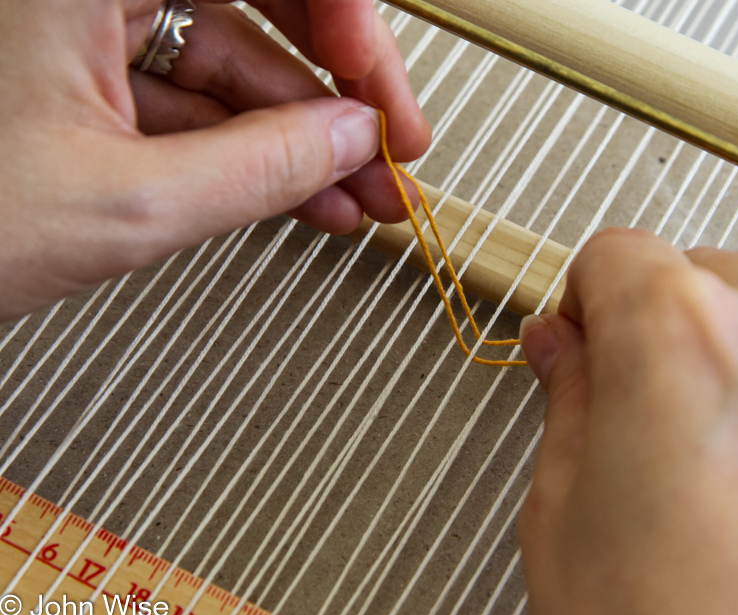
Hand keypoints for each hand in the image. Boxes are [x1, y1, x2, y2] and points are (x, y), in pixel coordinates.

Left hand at [0, 0, 430, 320]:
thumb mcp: (124, 206)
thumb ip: (261, 170)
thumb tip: (353, 143)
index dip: (344, 20)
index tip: (380, 91)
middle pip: (254, 1)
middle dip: (335, 89)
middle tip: (393, 150)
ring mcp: (78, 24)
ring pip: (228, 60)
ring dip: (301, 135)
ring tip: (359, 197)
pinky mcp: (77, 73)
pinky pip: (189, 99)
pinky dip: (249, 151)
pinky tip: (304, 195)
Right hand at [518, 229, 737, 614]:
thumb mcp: (563, 512)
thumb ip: (567, 397)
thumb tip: (562, 347)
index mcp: (679, 334)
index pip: (615, 252)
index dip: (585, 303)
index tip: (586, 343)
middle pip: (704, 279)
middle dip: (665, 332)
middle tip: (647, 422)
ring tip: (721, 479)